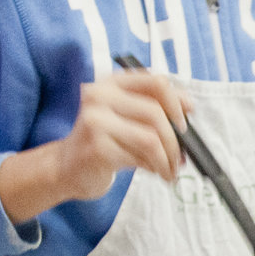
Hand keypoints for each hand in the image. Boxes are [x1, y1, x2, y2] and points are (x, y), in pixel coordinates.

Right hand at [54, 69, 189, 195]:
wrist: (65, 168)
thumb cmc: (102, 142)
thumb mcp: (124, 118)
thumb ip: (152, 109)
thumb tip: (189, 109)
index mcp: (110, 84)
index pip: (154, 82)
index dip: (177, 101)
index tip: (186, 121)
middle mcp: (99, 96)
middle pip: (156, 113)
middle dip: (175, 140)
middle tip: (181, 157)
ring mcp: (95, 121)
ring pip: (151, 138)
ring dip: (168, 159)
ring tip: (170, 171)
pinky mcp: (97, 148)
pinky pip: (139, 158)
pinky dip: (155, 168)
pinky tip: (156, 173)